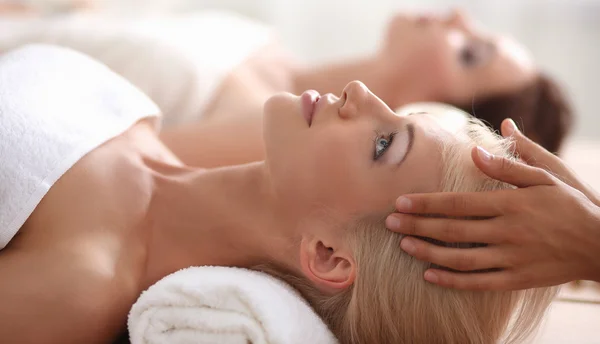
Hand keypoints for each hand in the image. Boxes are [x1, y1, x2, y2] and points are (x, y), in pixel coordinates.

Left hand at [385, 119, 599, 289]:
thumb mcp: (545, 178)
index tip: (401, 202)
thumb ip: (508, 166)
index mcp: (509, 204)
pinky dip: (452, 280)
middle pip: (451, 230)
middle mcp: (506, 231)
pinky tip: (429, 275)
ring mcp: (511, 257)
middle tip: (389, 223)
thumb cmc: (569, 206)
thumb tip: (476, 149)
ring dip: (428, 252)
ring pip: (460, 258)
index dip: (426, 203)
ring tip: (403, 245)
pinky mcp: (516, 279)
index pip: (457, 203)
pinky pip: (478, 282)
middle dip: (416, 225)